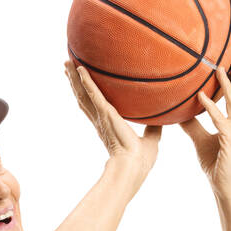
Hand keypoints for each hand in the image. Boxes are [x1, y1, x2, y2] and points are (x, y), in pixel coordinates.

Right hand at [65, 59, 160, 185]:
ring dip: (73, 78)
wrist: (133, 167)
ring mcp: (101, 117)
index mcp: (108, 127)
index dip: (86, 95)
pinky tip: (79, 69)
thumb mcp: (151, 140)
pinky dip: (86, 81)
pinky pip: (93, 94)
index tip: (80, 84)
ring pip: (83, 94)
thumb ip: (154, 128)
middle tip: (66, 66)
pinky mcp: (105, 114)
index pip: (93, 107)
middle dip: (74, 82)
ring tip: (66, 62)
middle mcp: (100, 121)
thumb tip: (164, 118)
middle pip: (83, 97)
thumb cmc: (141, 161)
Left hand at [181, 54, 230, 193]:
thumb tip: (180, 114)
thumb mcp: (202, 141)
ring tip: (219, 67)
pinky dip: (210, 107)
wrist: (227, 188)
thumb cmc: (217, 165)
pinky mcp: (230, 140)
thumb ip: (193, 126)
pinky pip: (218, 119)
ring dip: (227, 84)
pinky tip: (200, 97)